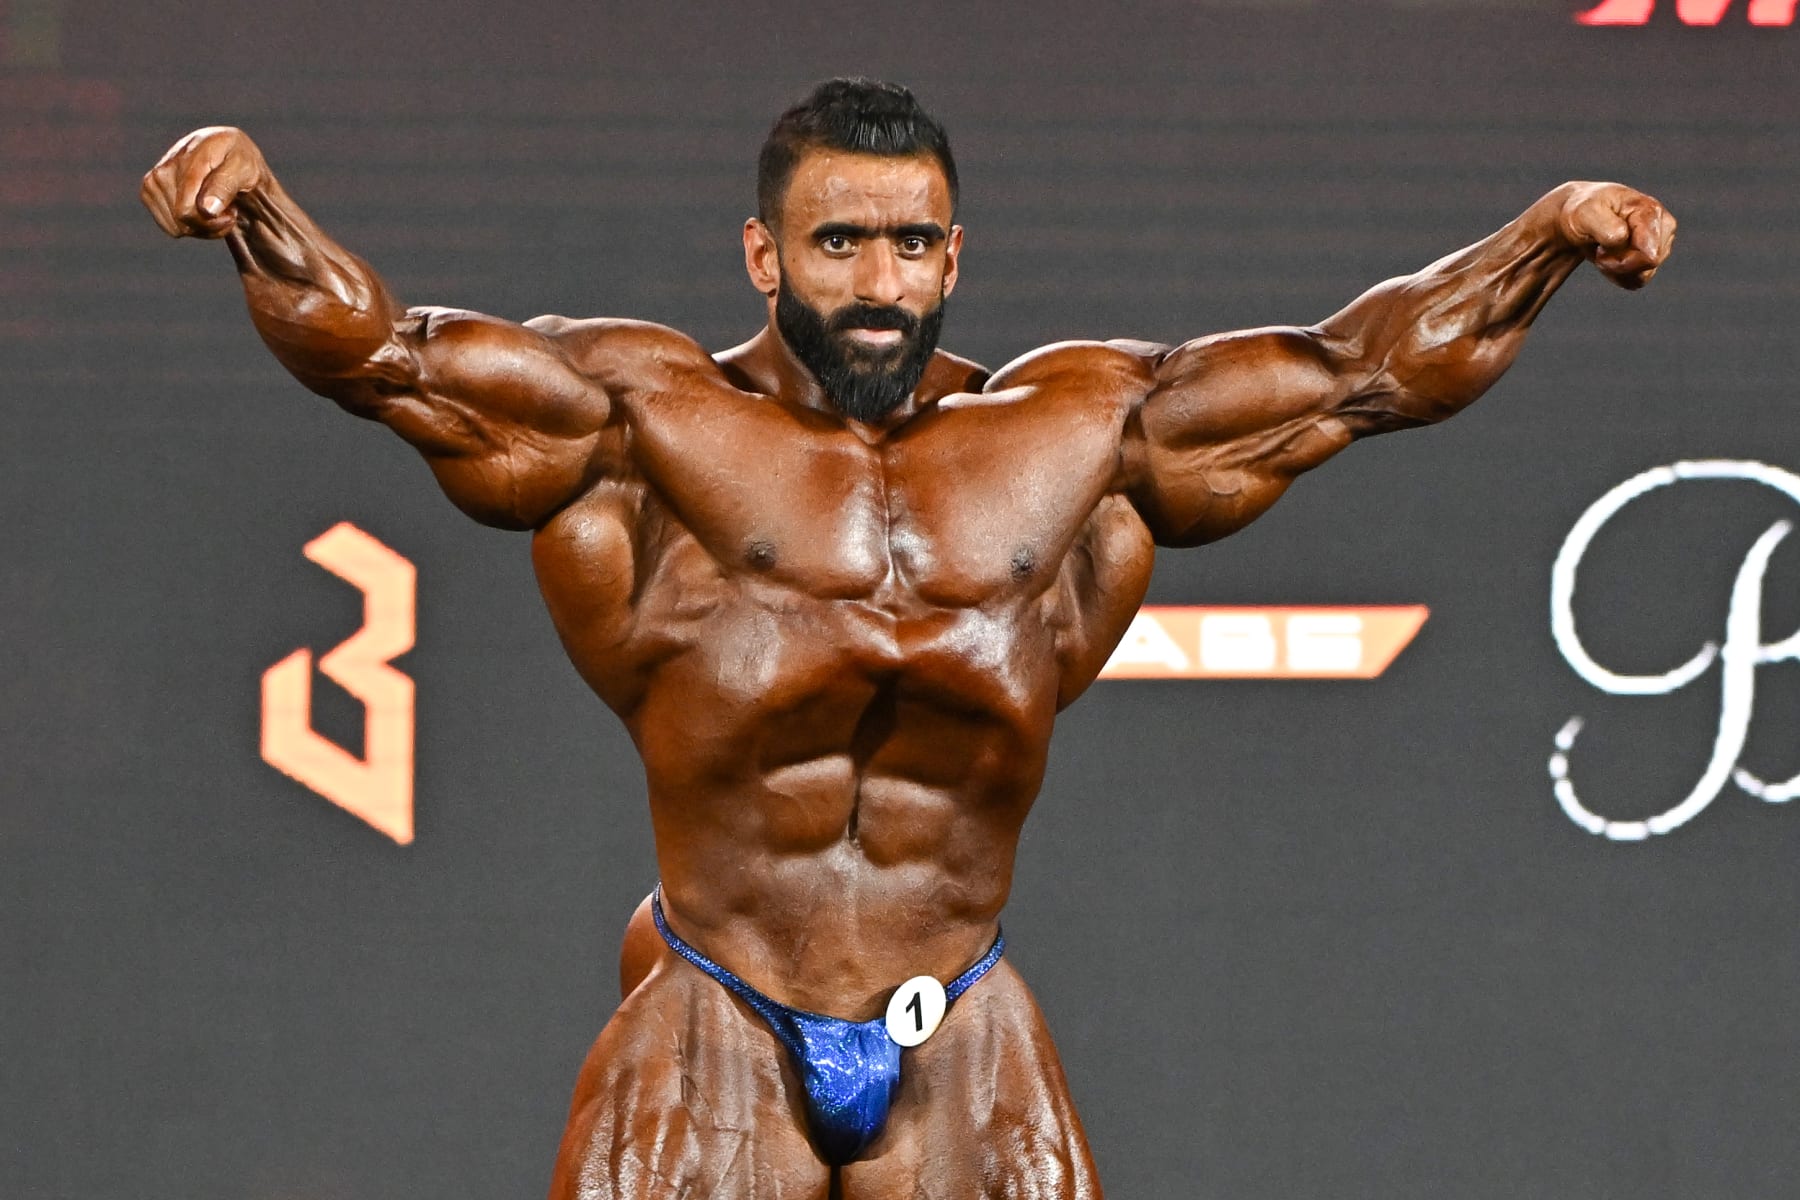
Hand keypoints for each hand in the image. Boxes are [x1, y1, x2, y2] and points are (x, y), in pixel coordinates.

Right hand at [140, 126, 269, 238]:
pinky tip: (202, 209)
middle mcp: (164, 170)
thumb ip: (225, 186)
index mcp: (188, 160)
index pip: (186, 210)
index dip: (213, 223)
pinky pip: (170, 227)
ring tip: (216, 206)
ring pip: (176, 228)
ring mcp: (153, 181)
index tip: (232, 213)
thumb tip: (206, 209)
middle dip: (210, 225)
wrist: (223, 149)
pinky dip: (189, 225)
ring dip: (202, 226)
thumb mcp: (245, 169)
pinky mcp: (149, 192)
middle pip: (182, 222)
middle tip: (228, 210)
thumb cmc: (238, 160)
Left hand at [1557, 182, 1675, 290]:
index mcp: (1651, 212)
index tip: (1601, 247)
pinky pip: (1638, 280)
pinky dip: (1620, 275)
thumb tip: (1623, 238)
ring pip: (1643, 276)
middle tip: (1601, 250)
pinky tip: (1611, 259)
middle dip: (1618, 265)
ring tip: (1605, 251)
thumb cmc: (1586, 211)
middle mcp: (1663, 227)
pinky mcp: (1653, 257)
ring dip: (1617, 270)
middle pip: (1647, 267)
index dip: (1620, 260)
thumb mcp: (1587, 214)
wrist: (1584, 216)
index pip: (1648, 255)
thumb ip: (1606, 226)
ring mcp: (1661, 243)